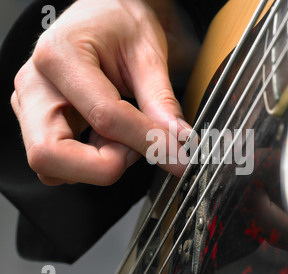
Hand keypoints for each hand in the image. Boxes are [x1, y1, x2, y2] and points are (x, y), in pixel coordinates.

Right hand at [11, 0, 198, 185]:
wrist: (103, 13)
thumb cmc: (119, 23)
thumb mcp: (147, 54)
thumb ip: (162, 101)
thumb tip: (179, 141)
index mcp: (60, 56)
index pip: (104, 116)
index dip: (147, 142)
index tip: (176, 156)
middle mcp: (34, 85)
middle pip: (49, 155)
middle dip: (103, 165)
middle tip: (133, 149)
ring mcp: (32, 107)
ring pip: (51, 168)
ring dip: (97, 164)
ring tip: (122, 137)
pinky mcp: (39, 123)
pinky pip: (59, 166)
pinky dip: (90, 163)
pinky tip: (109, 139)